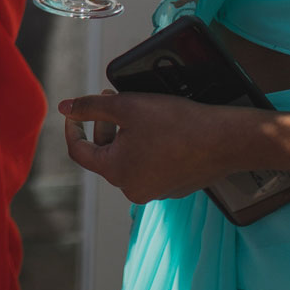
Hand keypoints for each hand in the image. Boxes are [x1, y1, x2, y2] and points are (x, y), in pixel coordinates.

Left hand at [60, 90, 253, 203]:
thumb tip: (64, 107)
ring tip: (135, 109)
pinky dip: (145, 146)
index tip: (74, 111)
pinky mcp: (174, 187)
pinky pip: (149, 166)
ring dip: (125, 134)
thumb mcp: (126, 106)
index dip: (73, 128)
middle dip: (104, 125)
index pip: (80, 152)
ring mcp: (155, 191)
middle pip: (105, 154)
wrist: (225, 140)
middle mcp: (133, 189)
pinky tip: (158, 128)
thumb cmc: (175, 123)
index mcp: (116, 172)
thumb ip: (90, 107)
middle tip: (111, 97)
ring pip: (127, 159)